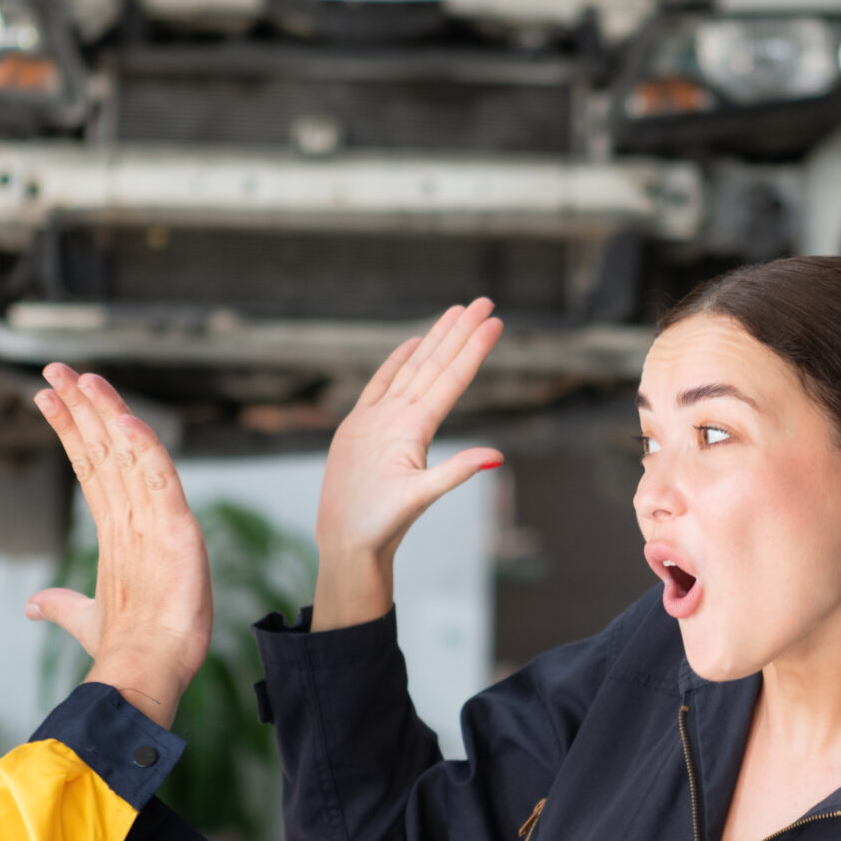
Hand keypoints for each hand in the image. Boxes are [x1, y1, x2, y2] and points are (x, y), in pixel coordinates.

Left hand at [25, 366, 212, 727]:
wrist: (148, 667)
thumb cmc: (130, 644)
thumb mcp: (85, 618)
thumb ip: (62, 604)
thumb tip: (34, 604)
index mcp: (120, 530)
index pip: (91, 467)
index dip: (71, 430)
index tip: (49, 400)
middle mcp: (139, 515)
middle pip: (107, 449)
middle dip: (83, 407)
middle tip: (58, 371)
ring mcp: (159, 518)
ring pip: (130, 452)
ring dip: (106, 413)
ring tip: (81, 378)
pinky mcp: (177, 529)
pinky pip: (159, 478)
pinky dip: (144, 447)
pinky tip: (123, 419)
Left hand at [312, 300, 505, 629]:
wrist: (343, 539)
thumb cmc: (382, 524)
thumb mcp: (422, 498)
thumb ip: (458, 471)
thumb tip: (497, 456)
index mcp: (410, 428)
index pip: (451, 379)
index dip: (474, 349)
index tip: (494, 322)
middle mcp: (391, 414)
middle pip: (433, 363)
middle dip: (460, 331)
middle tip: (483, 302)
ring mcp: (372, 416)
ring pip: (409, 367)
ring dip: (434, 339)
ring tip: (455, 312)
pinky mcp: (357, 424)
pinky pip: (380, 383)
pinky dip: (396, 360)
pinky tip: (412, 342)